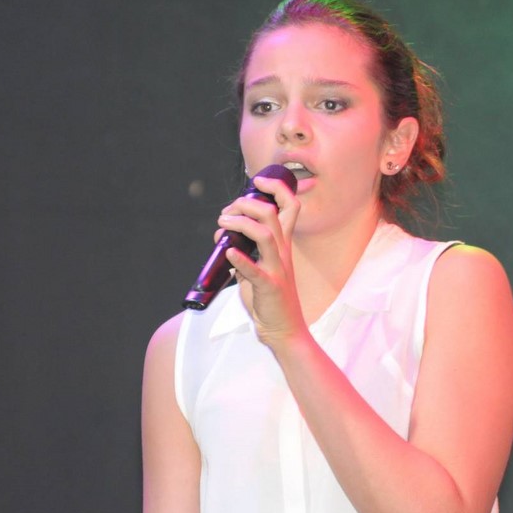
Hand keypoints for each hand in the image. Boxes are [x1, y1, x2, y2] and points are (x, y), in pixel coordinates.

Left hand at [215, 175, 305, 347]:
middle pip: (272, 214)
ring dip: (241, 223)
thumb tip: (223, 237)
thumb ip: (244, 252)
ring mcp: (278, 269)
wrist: (284, 331)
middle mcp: (283, 253)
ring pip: (265, 234)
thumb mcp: (257, 270)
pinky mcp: (270, 287)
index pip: (290, 207)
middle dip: (247, 202)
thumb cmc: (270, 301)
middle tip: (227, 211)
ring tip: (222, 223)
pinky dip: (240, 259)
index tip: (257, 180)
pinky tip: (228, 252)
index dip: (276, 188)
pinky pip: (255, 270)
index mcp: (282, 246)